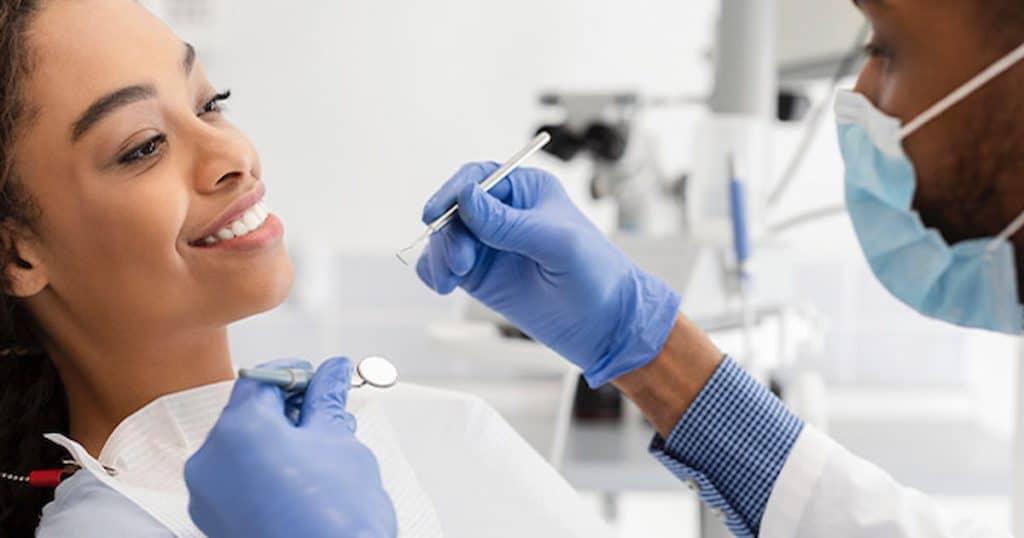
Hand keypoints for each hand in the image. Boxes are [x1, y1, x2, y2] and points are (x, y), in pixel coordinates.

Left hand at [185, 358, 396, 537]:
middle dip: (289, 411)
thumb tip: (332, 374)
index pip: (261, 378)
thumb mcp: (338, 441)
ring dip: (278, 441)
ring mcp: (208, 497)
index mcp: (238, 431)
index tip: (319, 379)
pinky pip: (236, 480)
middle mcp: (211, 462)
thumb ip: (327, 399)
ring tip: (320, 453)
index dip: (295, 374)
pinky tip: (302, 481)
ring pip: (242, 448)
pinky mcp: (215, 522)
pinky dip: (264, 472)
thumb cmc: (336, 520)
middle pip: (248, 414)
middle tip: (326, 415)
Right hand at [417, 162, 680, 385]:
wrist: (606, 325)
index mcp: (525, 191)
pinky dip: (434, 272)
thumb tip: (466, 196)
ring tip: (451, 280)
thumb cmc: (597, 275)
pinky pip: (444, 265)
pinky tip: (443, 285)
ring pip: (444, 238)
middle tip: (459, 264)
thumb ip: (509, 223)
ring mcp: (489, 245)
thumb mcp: (557, 244)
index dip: (452, 192)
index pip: (477, 178)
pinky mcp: (480, 275)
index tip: (435, 214)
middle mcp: (503, 213)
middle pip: (454, 210)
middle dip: (448, 234)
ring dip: (439, 255)